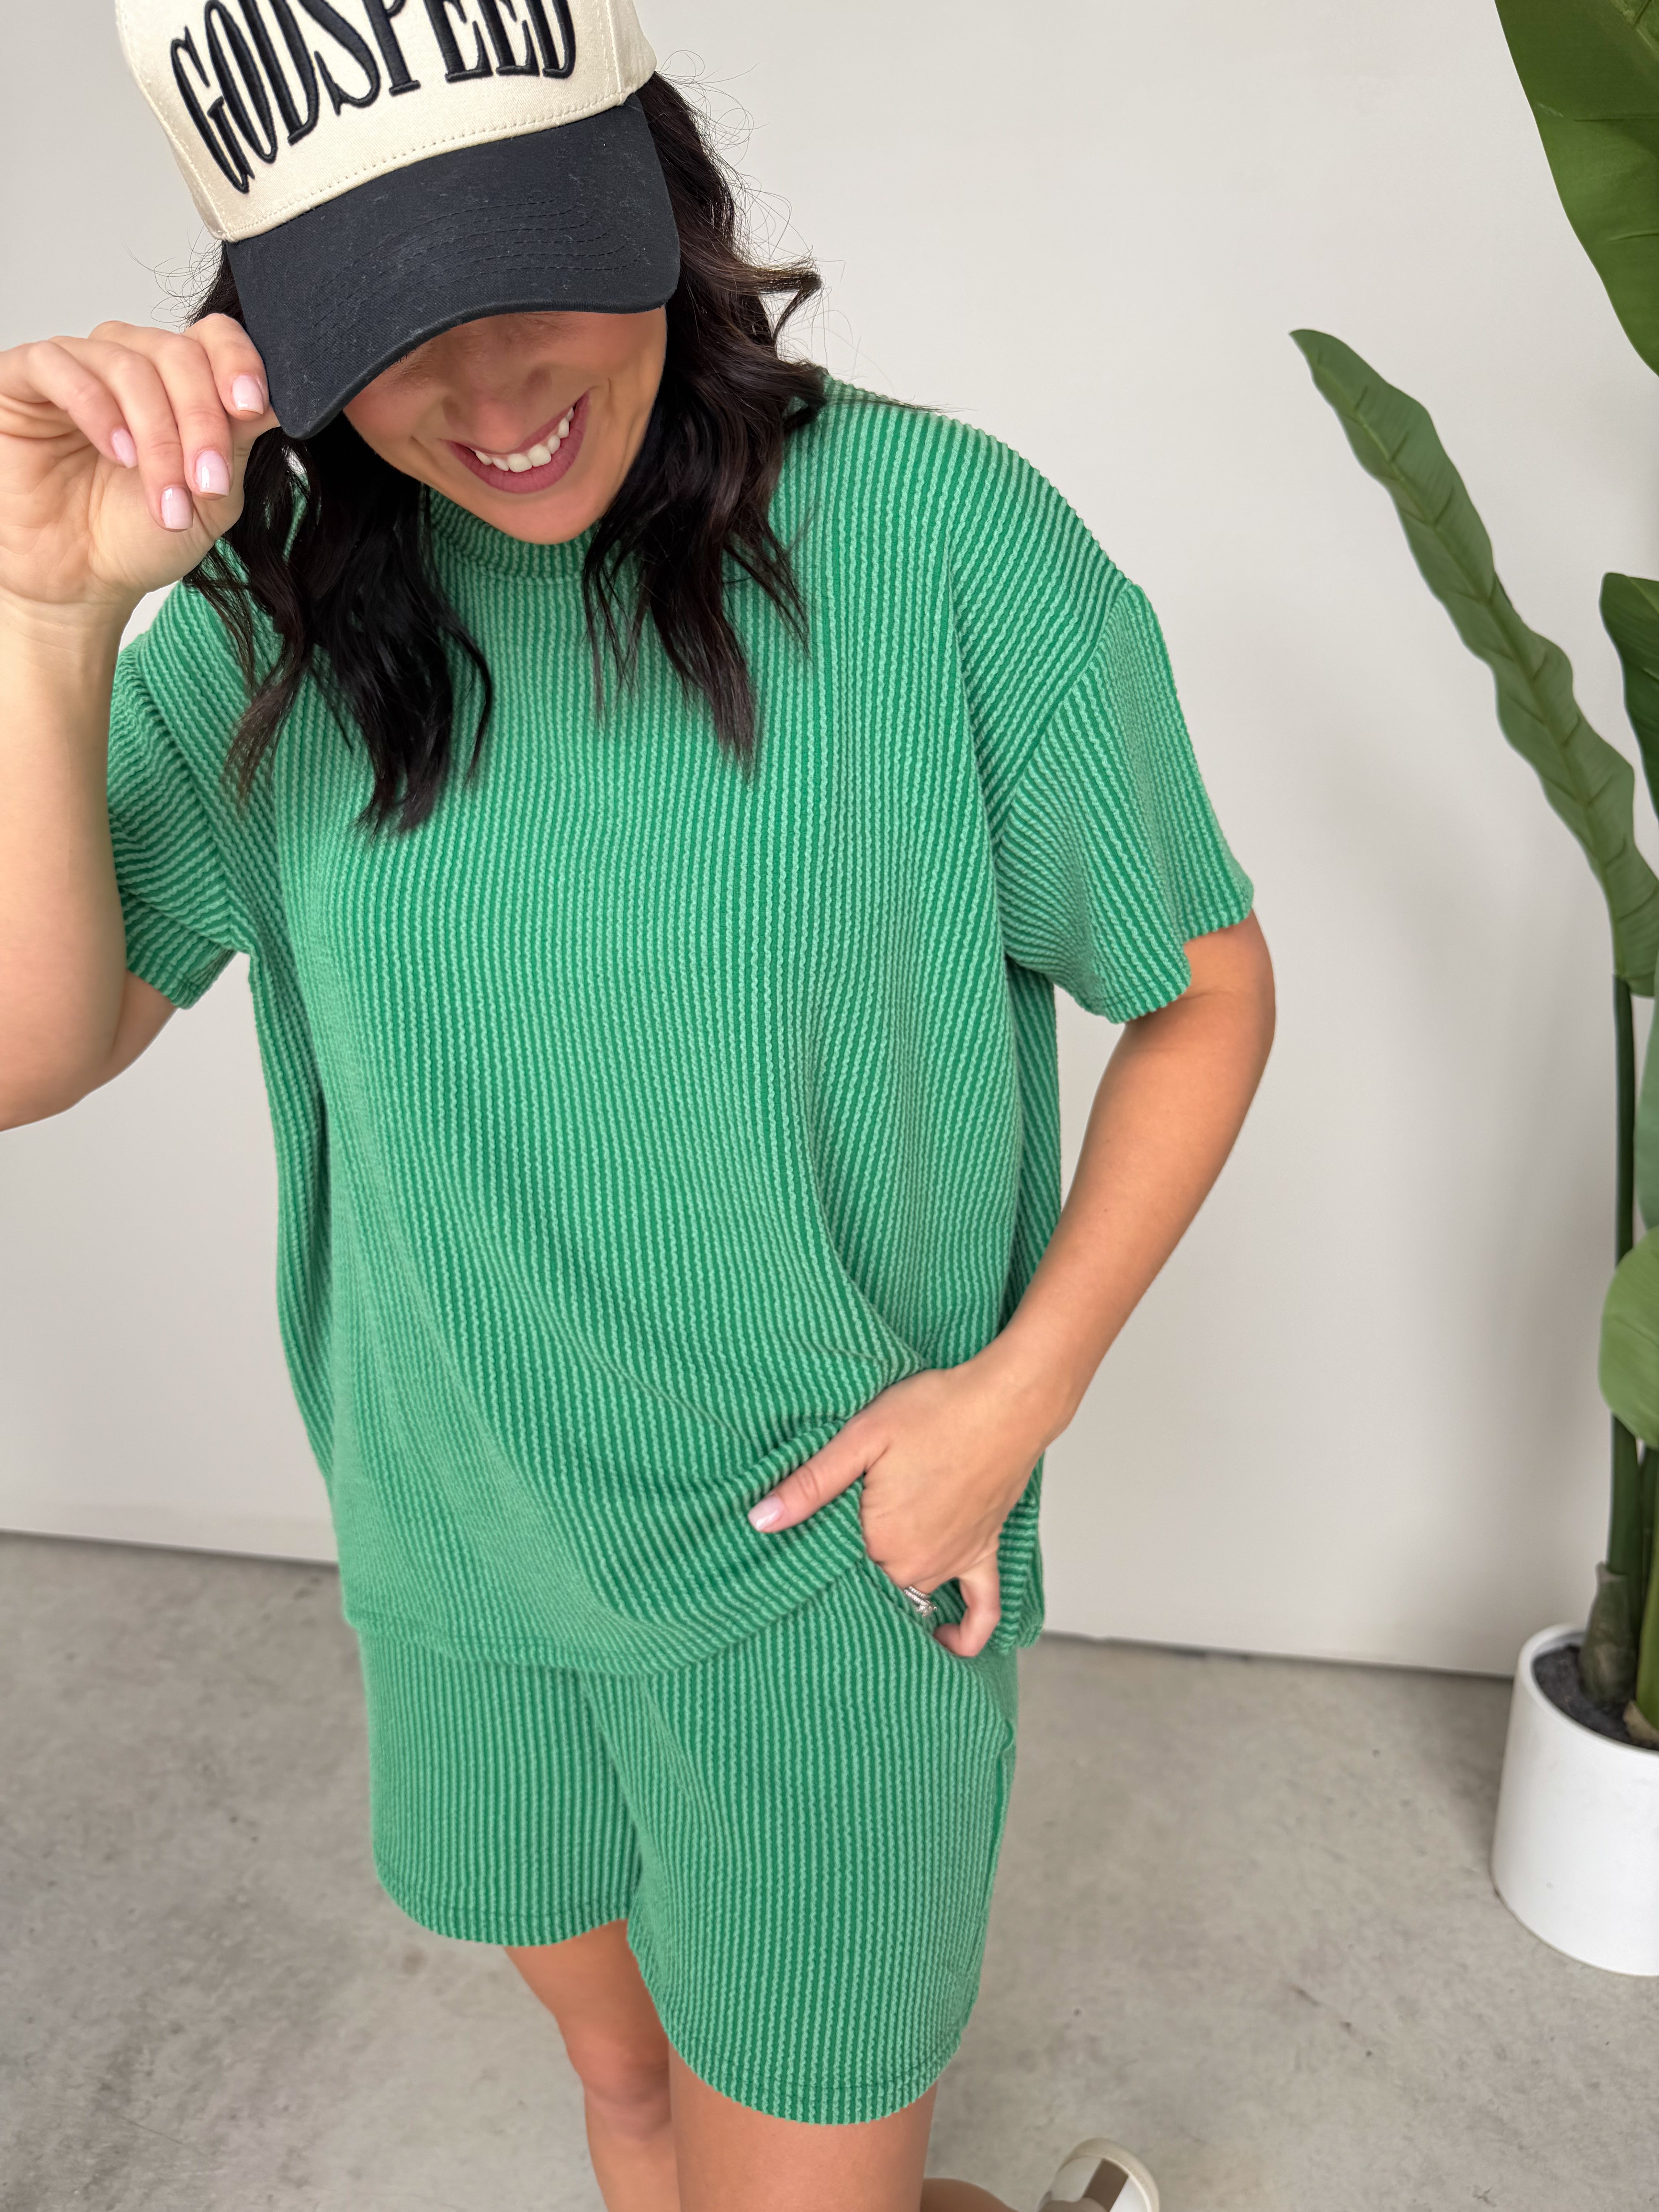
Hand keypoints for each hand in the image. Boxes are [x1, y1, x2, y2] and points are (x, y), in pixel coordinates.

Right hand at [0, 315, 277, 627]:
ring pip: (127, 364)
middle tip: (207, 483)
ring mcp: (76, 366)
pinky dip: (96, 408)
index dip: (237, 363)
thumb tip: (274, 400)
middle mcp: (128, 364)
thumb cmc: (140, 538)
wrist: (84, 582)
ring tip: (164, 496)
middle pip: (177, 353)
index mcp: (178, 383)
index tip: (252, 408)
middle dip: (200, 422)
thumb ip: (236, 443)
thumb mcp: (210, 498)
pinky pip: (58, 365)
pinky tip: (118, 454)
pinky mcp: (23, 380)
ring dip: (156, 436)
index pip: (213, 338)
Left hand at [748, 1346, 1055, 1657]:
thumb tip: (760, 1520)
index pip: (835, 1574)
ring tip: (865, 1581)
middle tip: (832, 1561)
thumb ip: (810, 1483)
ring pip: (914, 1593)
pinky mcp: (985, 1550)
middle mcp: (918, 1563)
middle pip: (872, 1585)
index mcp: (882, 1541)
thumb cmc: (936, 1411)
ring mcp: (954, 1561)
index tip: (797, 1560)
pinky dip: (968, 1632)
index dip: (815, 1563)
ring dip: (894, 1593)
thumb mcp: (860, 1437)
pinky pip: (983, 1607)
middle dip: (851, 1577)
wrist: (1007, 1402)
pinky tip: (949, 1642)